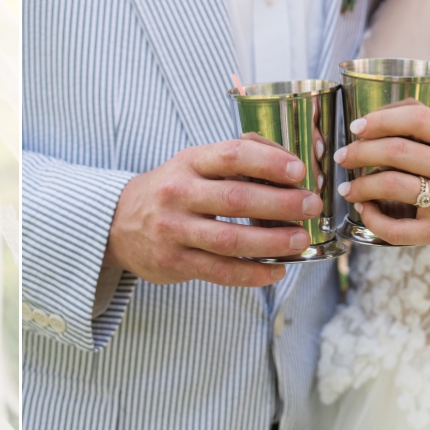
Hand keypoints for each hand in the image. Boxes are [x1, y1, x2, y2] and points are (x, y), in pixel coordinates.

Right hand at [102, 136, 322, 286]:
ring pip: (230, 240)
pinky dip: (253, 273)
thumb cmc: (170, 190)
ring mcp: (174, 230)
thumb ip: (233, 159)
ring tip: (300, 239)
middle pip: (235, 199)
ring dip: (272, 241)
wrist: (119, 223)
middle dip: (280, 203)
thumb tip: (285, 160)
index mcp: (188, 162)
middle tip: (310, 205)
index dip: (268, 162)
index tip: (298, 171)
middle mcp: (178, 194)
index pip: (231, 156)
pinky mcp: (175, 261)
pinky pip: (221, 272)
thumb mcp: (192, 164)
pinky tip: (277, 270)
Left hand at [334, 104, 429, 263]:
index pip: (416, 118)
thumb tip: (392, 109)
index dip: (380, 119)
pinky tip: (364, 210)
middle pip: (396, 151)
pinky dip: (373, 219)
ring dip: (360, 185)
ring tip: (347, 186)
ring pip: (391, 186)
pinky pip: (396, 228)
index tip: (357, 127)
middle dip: (359, 151)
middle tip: (343, 156)